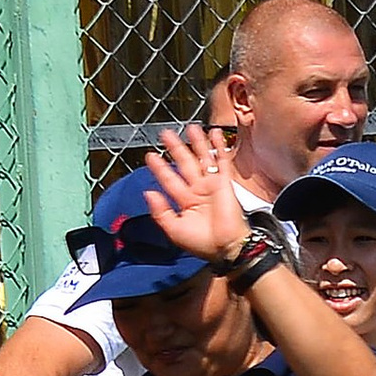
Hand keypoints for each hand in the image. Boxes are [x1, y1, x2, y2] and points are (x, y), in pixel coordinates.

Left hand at [138, 119, 246, 266]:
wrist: (227, 247)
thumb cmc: (202, 243)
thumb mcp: (174, 229)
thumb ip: (160, 212)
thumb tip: (148, 194)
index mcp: (185, 202)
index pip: (169, 180)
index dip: (160, 168)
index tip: (151, 155)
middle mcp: (198, 191)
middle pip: (184, 164)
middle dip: (175, 149)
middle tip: (166, 134)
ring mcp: (212, 185)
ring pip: (202, 158)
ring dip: (197, 143)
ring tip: (190, 128)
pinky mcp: (225, 182)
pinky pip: (222, 160)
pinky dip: (218, 147)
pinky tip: (215, 134)